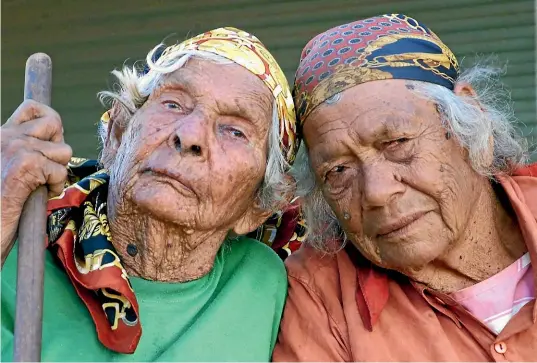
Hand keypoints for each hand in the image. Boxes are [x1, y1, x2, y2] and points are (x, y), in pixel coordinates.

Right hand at [1, 100, 71, 264]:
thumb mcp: (6, 167)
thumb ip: (23, 150)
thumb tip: (53, 137)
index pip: (32, 108)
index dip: (50, 123)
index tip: (49, 143)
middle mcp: (4, 136)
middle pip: (54, 123)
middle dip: (58, 148)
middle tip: (47, 169)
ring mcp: (14, 148)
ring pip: (63, 149)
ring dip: (58, 170)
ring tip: (40, 185)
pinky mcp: (24, 165)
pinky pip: (60, 170)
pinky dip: (55, 187)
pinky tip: (38, 196)